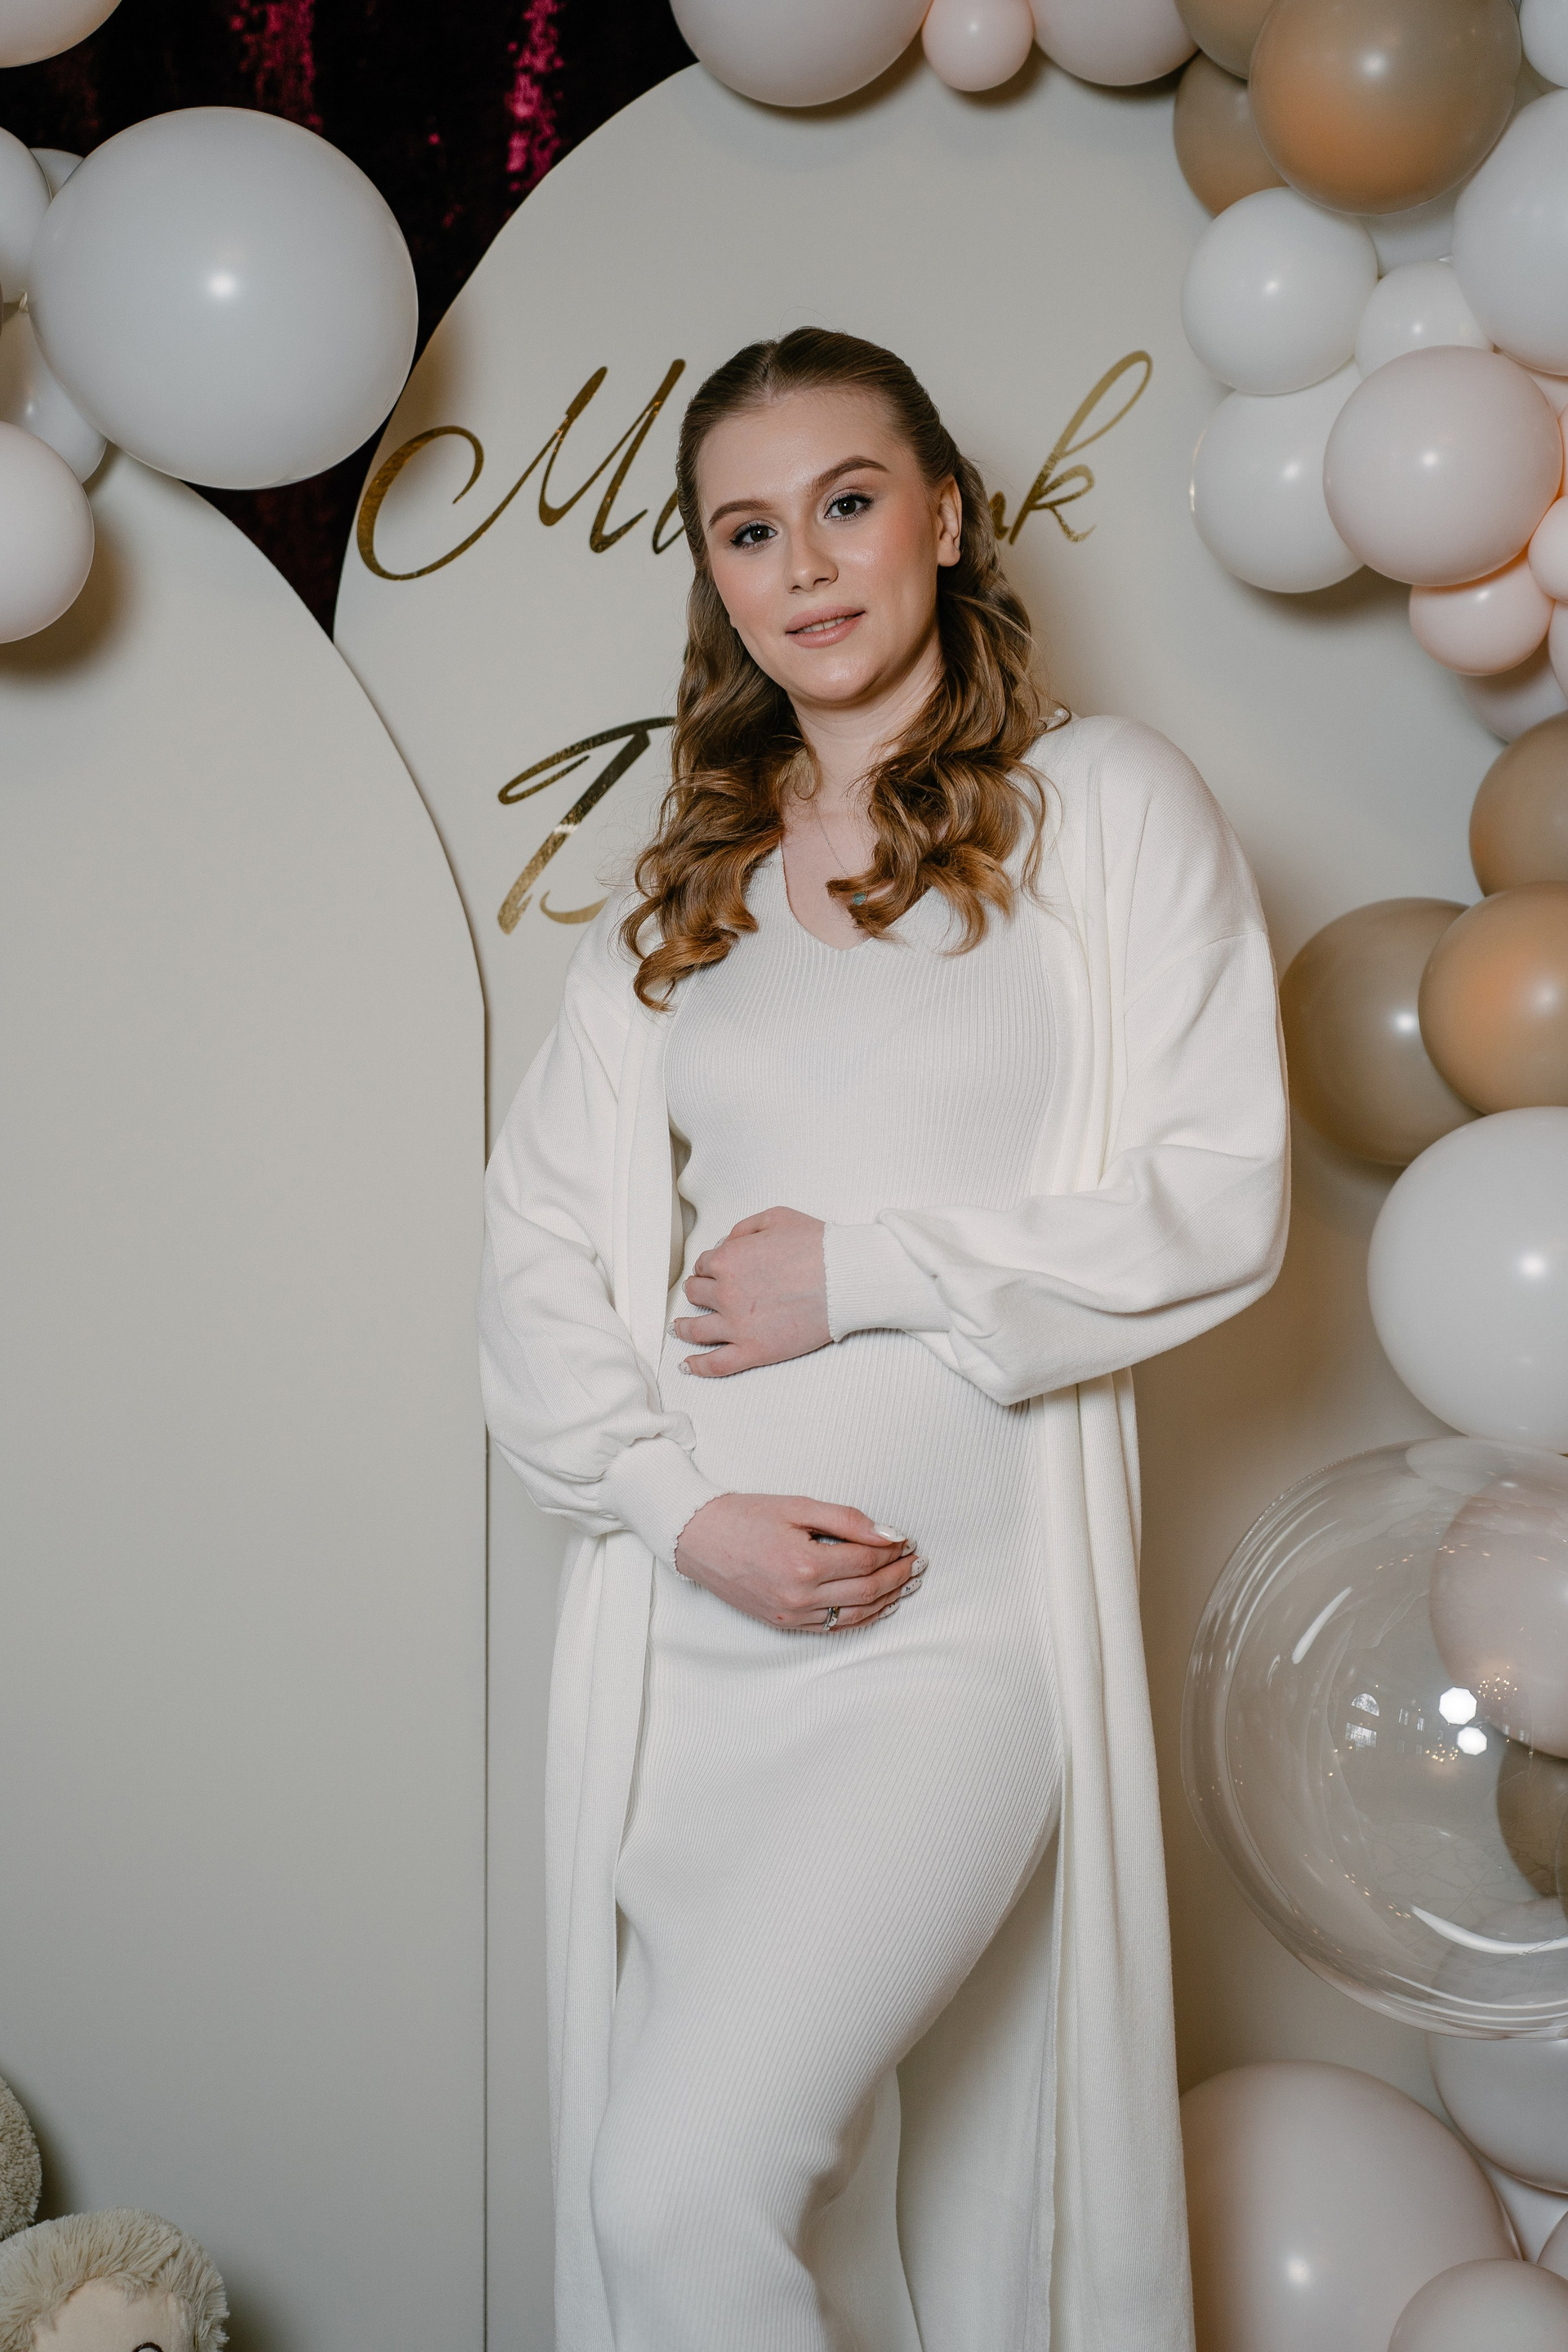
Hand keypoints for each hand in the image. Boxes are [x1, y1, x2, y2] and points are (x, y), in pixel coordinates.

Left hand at [673, 1205, 828, 1376]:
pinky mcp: (754, 1350)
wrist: (845, 1277)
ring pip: (695, 1330)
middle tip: (702, 1296)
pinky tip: (687, 1366)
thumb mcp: (777, 1218)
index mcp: (728, 1259)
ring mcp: (737, 1325)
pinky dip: (697, 1366)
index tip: (715, 1272)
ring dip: (683, 1328)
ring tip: (679, 1330)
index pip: (704, 1265)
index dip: (710, 1267)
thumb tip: (726, 1242)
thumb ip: (744, 1228)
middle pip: (696, 1294)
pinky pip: (716, 1364)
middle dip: (698, 1292)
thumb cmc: (818, 1246)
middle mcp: (725, 1292)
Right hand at [673, 1493, 922, 1631]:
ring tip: (907, 1584)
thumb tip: (890, 1534)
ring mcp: (791, 1615)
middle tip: (919, 1563)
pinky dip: (861, 1617)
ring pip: (855, 1613)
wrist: (697, 1538)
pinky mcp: (783, 1624)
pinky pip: (833, 1626)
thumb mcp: (798, 1505)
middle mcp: (800, 1596)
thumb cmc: (745, 1515)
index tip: (910, 1541)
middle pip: (867, 1590)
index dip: (894, 1551)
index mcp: (804, 1563)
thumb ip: (847, 1519)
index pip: (867, 1560)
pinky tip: (878, 1605)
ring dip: (887, 1599)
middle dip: (898, 1576)